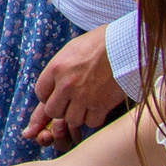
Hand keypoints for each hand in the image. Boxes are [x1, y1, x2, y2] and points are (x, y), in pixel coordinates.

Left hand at [27, 26, 125, 145]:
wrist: (125, 45)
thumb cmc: (99, 43)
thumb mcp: (71, 49)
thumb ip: (59, 68)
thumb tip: (52, 86)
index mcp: (57, 68)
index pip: (40, 92)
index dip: (47, 96)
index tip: (56, 94)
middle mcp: (67, 84)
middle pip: (52, 111)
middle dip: (60, 109)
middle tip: (70, 103)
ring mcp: (84, 96)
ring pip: (71, 120)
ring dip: (77, 115)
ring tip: (85, 105)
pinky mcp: (102, 104)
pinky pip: (91, 122)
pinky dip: (93, 118)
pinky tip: (98, 108)